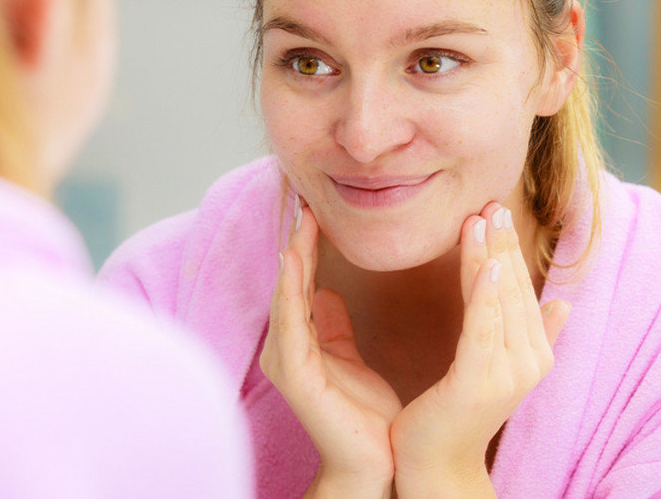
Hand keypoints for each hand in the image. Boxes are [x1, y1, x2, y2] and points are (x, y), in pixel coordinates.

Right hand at [260, 200, 400, 497]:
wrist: (374, 462)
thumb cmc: (365, 414)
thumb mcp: (349, 357)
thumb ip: (333, 326)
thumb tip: (326, 291)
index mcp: (299, 339)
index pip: (302, 280)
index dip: (307, 244)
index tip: (316, 206)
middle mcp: (286, 346)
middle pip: (290, 281)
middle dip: (296, 240)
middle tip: (303, 198)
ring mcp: (286, 359)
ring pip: (286, 295)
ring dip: (292, 256)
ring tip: (299, 220)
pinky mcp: (294, 374)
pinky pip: (291, 322)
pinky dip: (291, 288)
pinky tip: (294, 260)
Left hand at [390, 203, 569, 496]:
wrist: (437, 466)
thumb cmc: (458, 414)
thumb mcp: (496, 367)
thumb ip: (532, 333)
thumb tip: (563, 303)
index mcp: (534, 354)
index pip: (521, 290)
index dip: (510, 250)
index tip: (496, 210)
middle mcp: (528, 362)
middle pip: (514, 289)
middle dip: (502, 244)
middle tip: (490, 202)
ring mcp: (507, 373)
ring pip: (500, 301)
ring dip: (491, 257)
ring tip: (482, 218)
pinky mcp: (478, 382)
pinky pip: (483, 329)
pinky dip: (485, 294)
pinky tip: (485, 263)